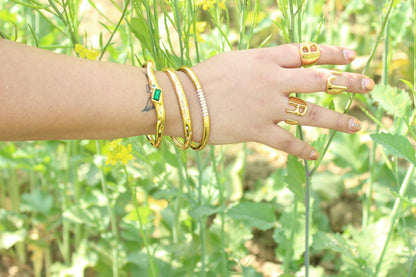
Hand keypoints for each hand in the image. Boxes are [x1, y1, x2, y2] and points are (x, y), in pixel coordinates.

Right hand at [192, 44, 373, 159]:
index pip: (308, 53)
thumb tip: (278, 67)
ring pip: (311, 114)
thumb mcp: (236, 60)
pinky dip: (302, 149)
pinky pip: (286, 142)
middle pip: (320, 81)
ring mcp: (268, 107)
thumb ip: (261, 63)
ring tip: (356, 125)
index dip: (332, 54)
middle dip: (347, 82)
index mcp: (266, 60)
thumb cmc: (203, 76)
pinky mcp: (257, 131)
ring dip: (337, 120)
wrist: (183, 100)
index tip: (352, 56)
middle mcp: (273, 81)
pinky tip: (314, 154)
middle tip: (368, 85)